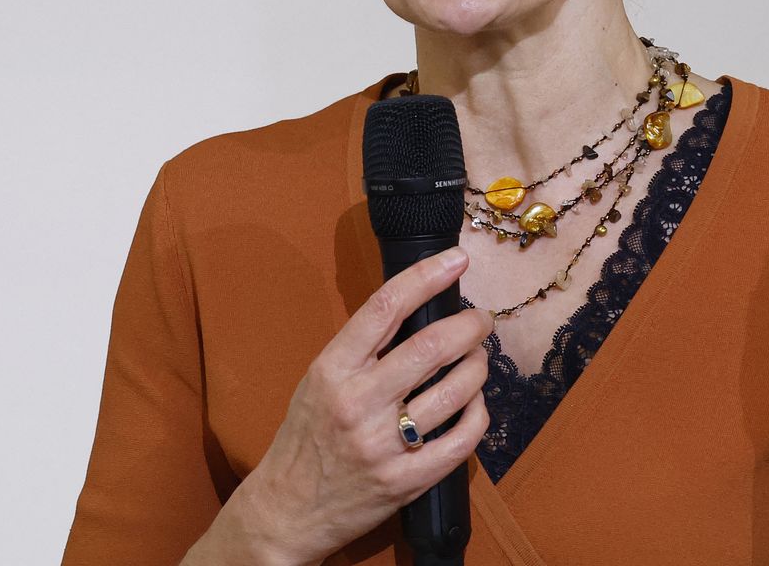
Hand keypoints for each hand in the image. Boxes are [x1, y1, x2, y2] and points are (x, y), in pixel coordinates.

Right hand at [231, 247, 492, 565]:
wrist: (287, 510)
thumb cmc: (306, 437)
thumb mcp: (319, 381)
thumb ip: (362, 350)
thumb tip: (419, 309)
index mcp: (332, 369)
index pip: (385, 307)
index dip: (426, 276)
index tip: (456, 259)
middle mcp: (357, 402)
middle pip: (431, 347)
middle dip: (470, 326)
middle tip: (481, 321)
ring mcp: (382, 444)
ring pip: (456, 391)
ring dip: (478, 367)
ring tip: (477, 361)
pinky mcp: (405, 481)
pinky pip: (462, 440)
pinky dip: (478, 414)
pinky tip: (475, 405)